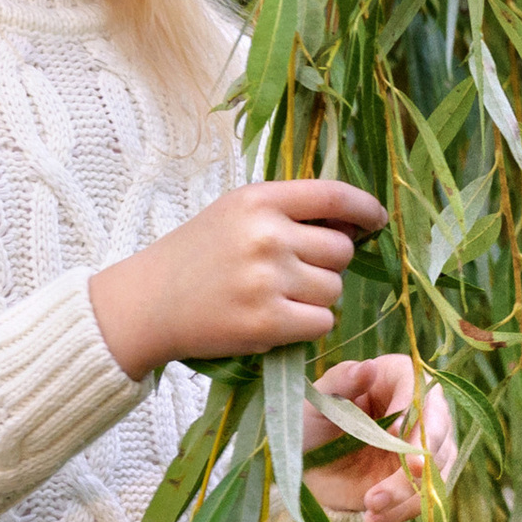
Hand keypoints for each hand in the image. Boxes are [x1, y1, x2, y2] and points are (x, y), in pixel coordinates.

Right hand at [89, 179, 387, 379]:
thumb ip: (289, 213)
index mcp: (258, 200)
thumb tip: (355, 226)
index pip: (334, 196)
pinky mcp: (267, 322)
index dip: (365, 209)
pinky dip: (307, 326)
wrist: (146, 303)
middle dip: (326, 264)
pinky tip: (276, 319)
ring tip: (276, 296)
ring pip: (333, 289)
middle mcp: (266, 235)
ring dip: (316, 297)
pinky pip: (322, 323)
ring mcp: (267, 279)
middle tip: (293, 273)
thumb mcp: (236, 215)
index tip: (376, 221)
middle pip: (341, 251)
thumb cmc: (197, 256)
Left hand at [301, 355, 457, 521]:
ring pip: (435, 466)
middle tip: (411, 471)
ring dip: (408, 489)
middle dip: (423, 453)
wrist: (310, 470)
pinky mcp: (424, 478)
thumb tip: (367, 368)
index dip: (412, 409)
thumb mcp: (318, 403)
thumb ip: (341, 382)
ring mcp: (426, 444)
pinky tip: (374, 518)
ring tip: (372, 504)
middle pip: (437, 428)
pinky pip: (426, 496)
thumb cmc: (313, 425)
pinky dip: (403, 510)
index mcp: (397, 377)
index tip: (393, 432)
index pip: (418, 387)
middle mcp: (422, 408)